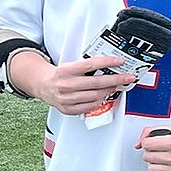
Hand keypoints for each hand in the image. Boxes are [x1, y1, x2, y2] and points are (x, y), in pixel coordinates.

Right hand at [22, 54, 137, 115]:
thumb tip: (108, 64)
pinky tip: (103, 96)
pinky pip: (89, 106)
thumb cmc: (60, 74)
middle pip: (96, 83)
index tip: (119, 61)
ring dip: (109, 91)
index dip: (107, 62)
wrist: (42, 85)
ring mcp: (66, 99)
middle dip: (116, 79)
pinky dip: (99, 101)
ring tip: (116, 86)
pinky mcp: (68, 109)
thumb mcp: (70, 65)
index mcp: (65, 70)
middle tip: (127, 77)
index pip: (90, 65)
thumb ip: (86, 66)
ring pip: (95, 96)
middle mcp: (65, 85)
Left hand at [136, 126, 170, 170]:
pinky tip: (162, 169)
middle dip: (151, 152)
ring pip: (151, 169)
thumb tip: (139, 144)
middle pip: (147, 157)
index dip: (148, 142)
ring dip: (154, 164)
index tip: (153, 143)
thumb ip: (151, 132)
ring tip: (162, 160)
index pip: (147, 144)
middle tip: (159, 151)